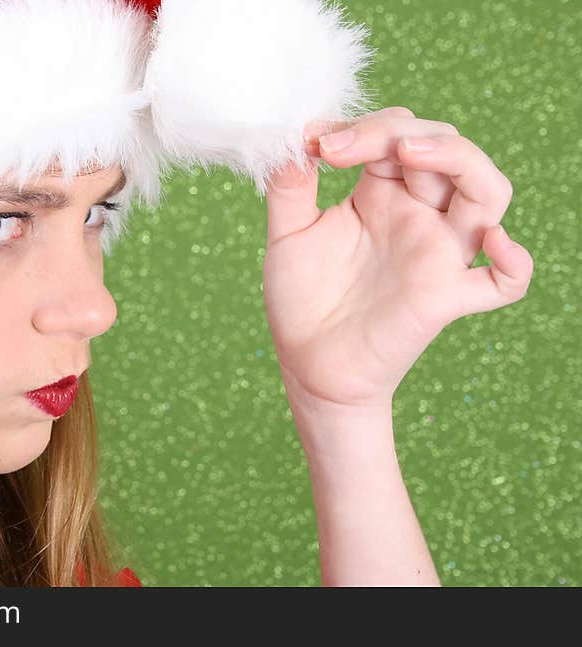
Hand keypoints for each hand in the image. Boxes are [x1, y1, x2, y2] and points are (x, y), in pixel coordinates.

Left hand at [263, 106, 533, 408]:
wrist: (308, 364)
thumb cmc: (303, 299)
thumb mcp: (288, 236)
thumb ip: (289, 188)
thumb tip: (291, 141)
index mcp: (381, 195)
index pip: (396, 134)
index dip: (361, 126)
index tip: (312, 142)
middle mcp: (418, 216)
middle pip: (446, 147)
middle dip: (397, 131)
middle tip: (340, 147)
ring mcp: (437, 254)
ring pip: (488, 194)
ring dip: (460, 161)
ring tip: (409, 153)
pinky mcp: (445, 297)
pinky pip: (503, 282)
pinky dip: (513, 262)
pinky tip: (491, 242)